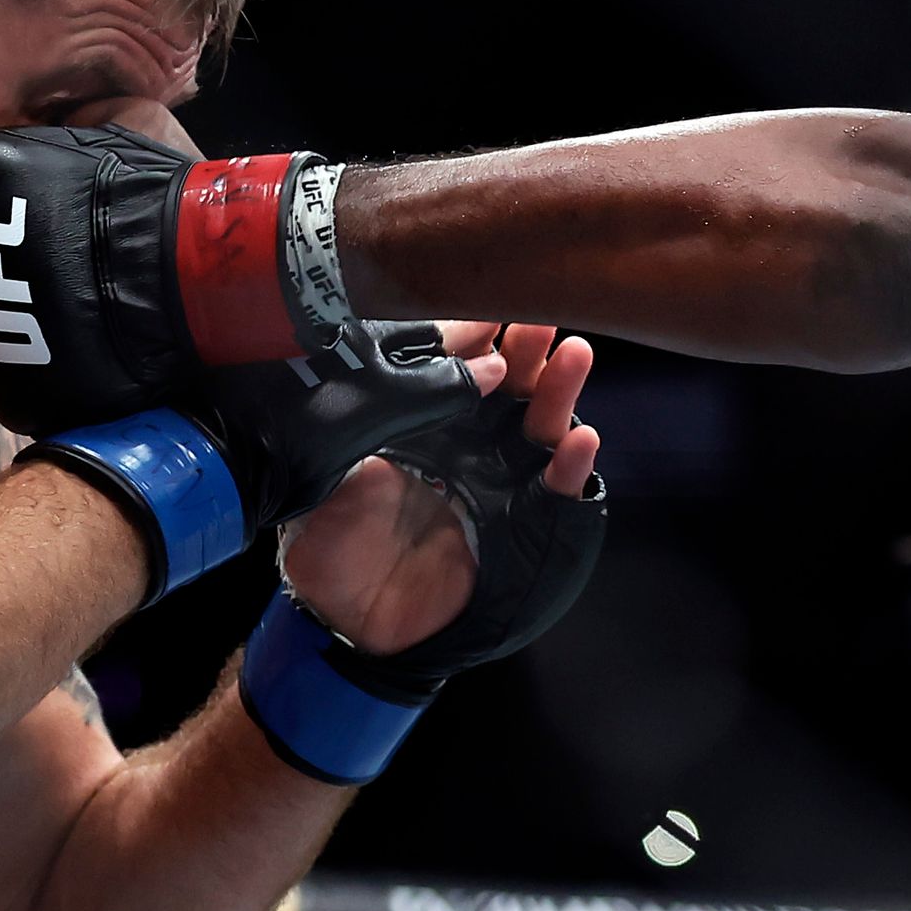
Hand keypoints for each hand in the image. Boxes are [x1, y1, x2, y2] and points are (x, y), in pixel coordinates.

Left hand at [279, 325, 599, 651]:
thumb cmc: (329, 537)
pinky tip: (580, 439)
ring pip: (539, 427)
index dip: (478, 333)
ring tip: (574, 355)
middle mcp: (468, 445)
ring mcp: (497, 483)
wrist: (342, 615)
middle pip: (511, 386)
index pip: (460, 366)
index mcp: (424, 423)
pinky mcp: (519, 527)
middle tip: (540, 313)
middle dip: (528, 348)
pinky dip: (570, 467)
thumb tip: (413, 365)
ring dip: (559, 391)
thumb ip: (383, 420)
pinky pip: (551, 494)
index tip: (492, 295)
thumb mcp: (343, 466)